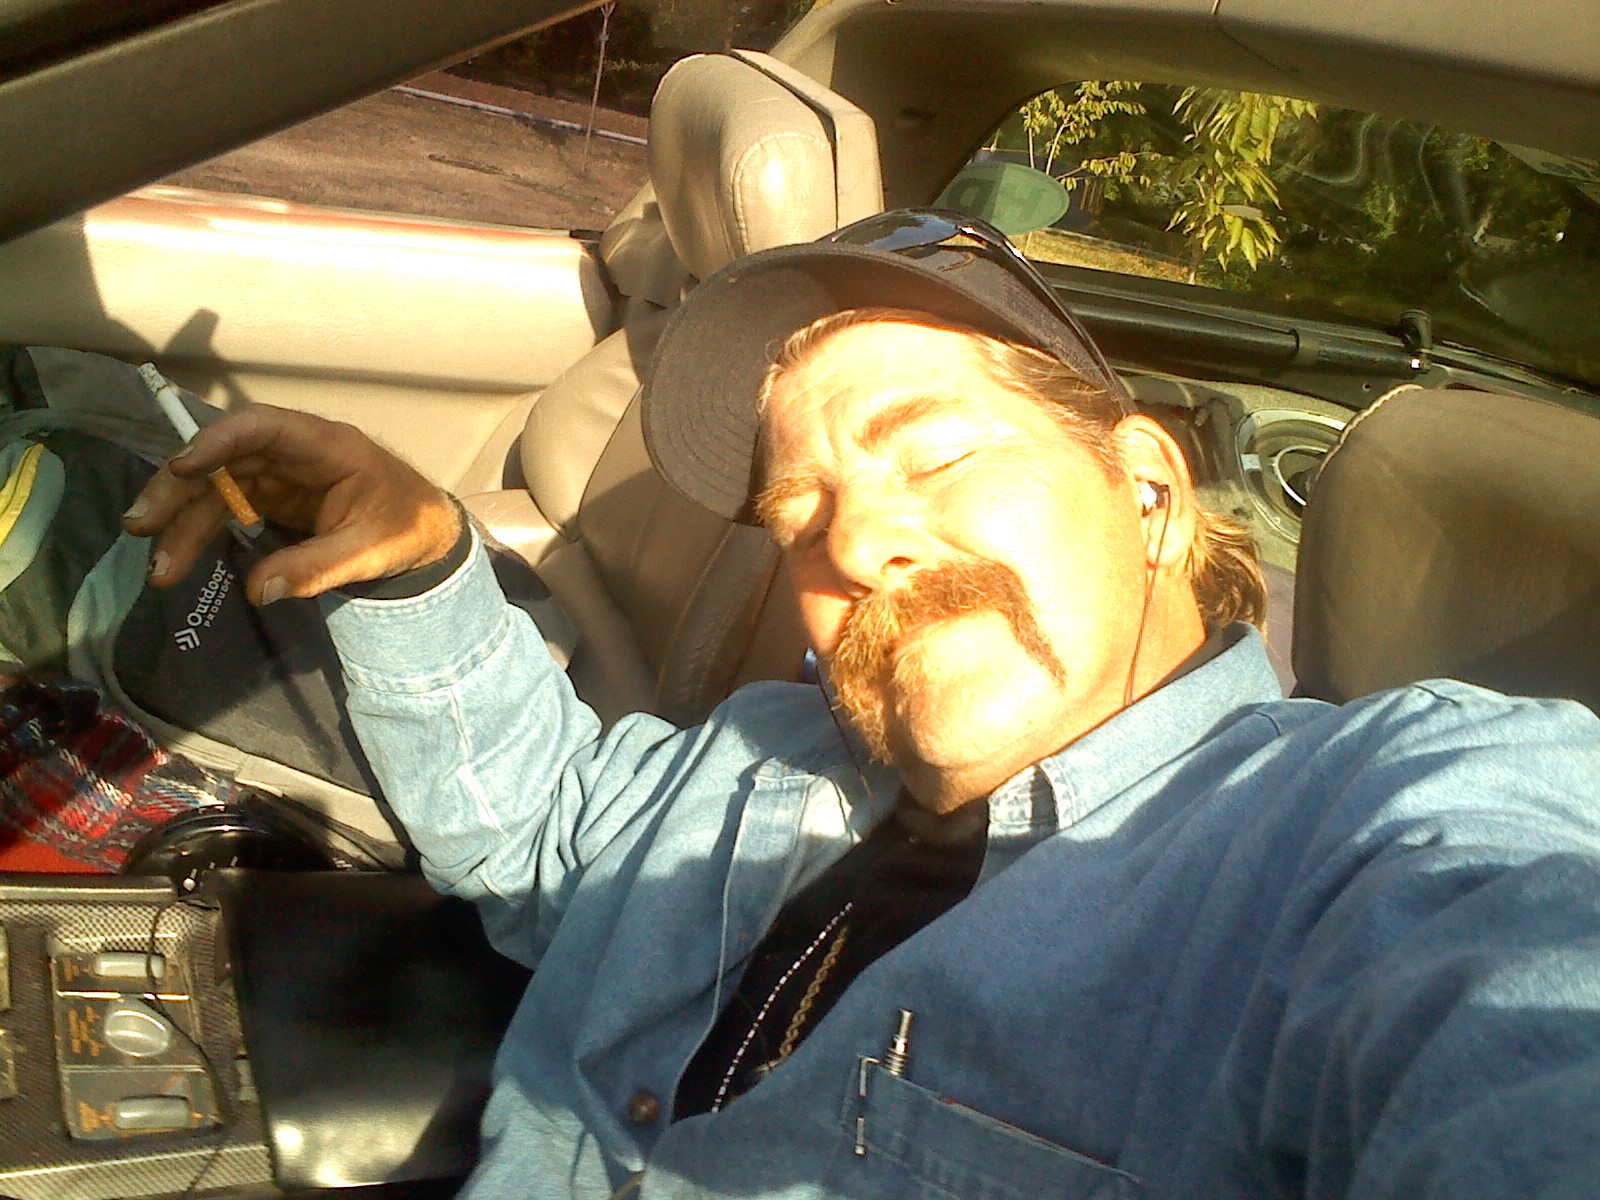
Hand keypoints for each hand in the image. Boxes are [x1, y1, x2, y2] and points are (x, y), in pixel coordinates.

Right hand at [122, 404, 463, 604]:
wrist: (426, 533)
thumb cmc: (407, 527)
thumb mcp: (372, 550)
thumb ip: (317, 567)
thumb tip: (258, 589)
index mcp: (326, 446)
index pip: (262, 428)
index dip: (218, 442)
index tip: (182, 466)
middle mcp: (293, 453)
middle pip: (224, 460)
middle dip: (179, 491)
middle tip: (141, 527)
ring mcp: (280, 475)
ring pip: (216, 488)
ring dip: (182, 523)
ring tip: (160, 570)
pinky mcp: (272, 500)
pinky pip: (226, 509)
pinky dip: (200, 533)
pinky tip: (178, 560)